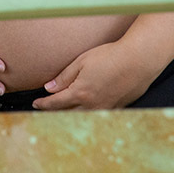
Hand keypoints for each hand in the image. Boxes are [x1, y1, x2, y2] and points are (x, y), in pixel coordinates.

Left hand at [31, 40, 159, 109]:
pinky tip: (85, 110)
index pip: (56, 103)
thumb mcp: (82, 62)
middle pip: (67, 113)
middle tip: (45, 109)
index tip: (36, 104)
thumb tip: (49, 88)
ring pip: (83, 116)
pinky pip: (98, 115)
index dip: (44, 104)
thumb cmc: (110, 57)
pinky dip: (87, 114)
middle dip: (54, 112)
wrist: (138, 60)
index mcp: (80, 93)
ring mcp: (106, 108)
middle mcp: (92, 105)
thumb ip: (64, 77)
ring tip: (62, 111)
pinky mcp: (118, 107)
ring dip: (70, 115)